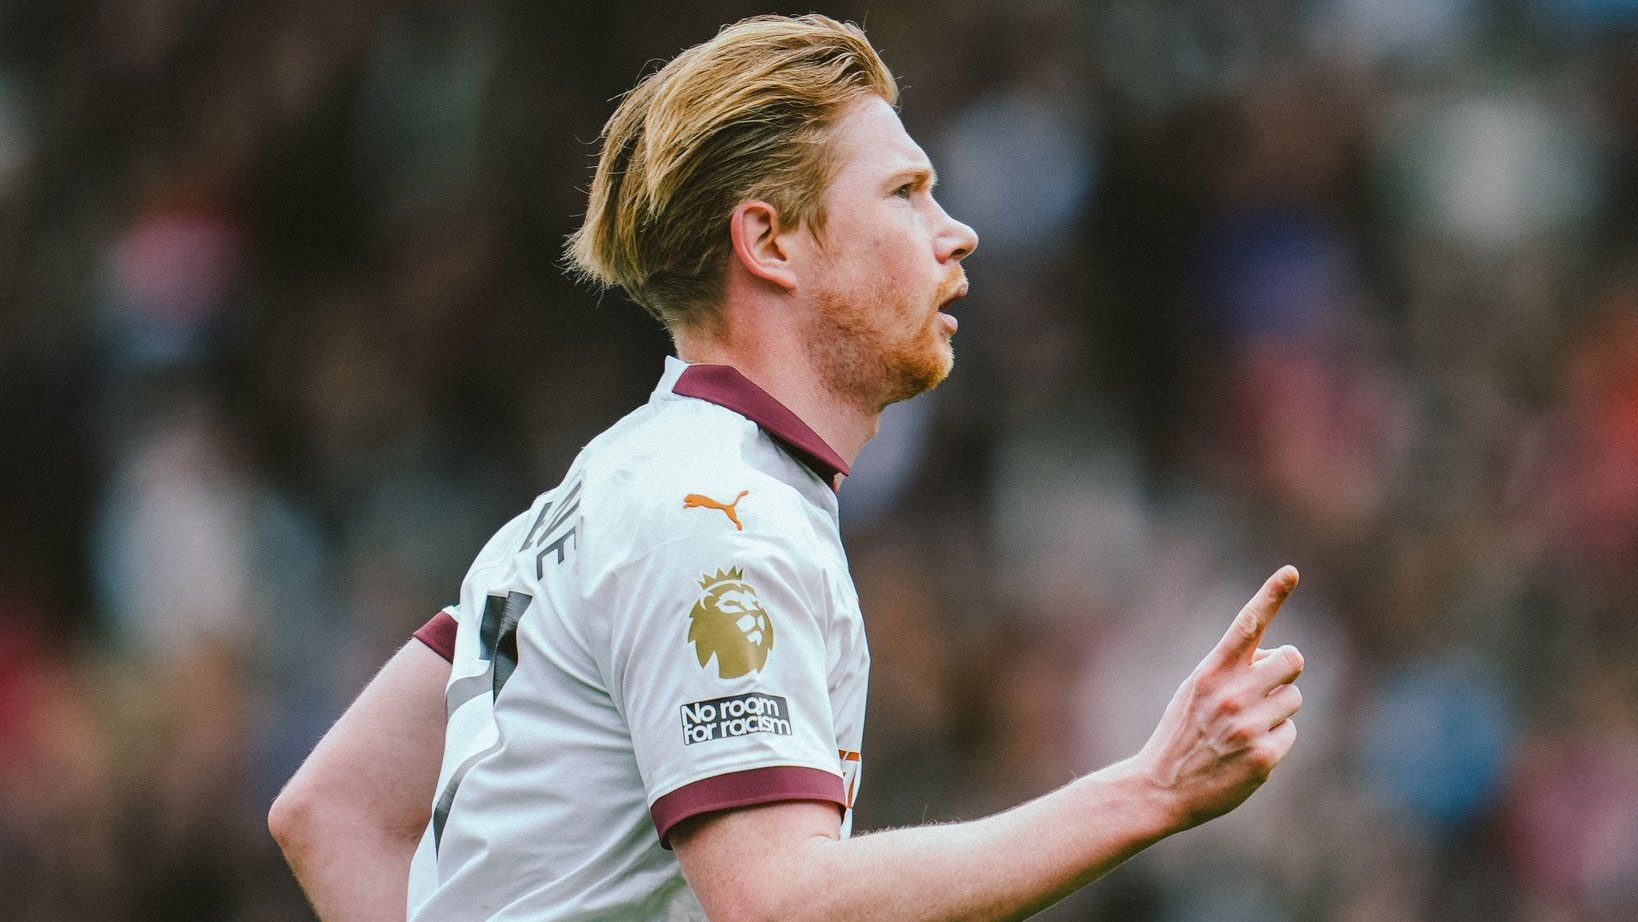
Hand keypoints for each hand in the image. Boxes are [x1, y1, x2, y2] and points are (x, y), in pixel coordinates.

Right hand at [1129, 566, 1304, 830]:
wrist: (1160, 788)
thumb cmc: (1181, 735)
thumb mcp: (1194, 692)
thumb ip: (1232, 671)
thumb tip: (1281, 659)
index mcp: (1211, 672)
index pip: (1247, 624)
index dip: (1272, 594)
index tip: (1292, 571)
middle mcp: (1231, 693)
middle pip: (1292, 660)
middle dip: (1284, 671)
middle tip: (1264, 688)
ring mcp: (1249, 725)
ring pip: (1293, 699)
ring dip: (1277, 710)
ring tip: (1244, 729)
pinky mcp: (1264, 756)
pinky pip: (1289, 733)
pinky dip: (1274, 742)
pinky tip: (1245, 754)